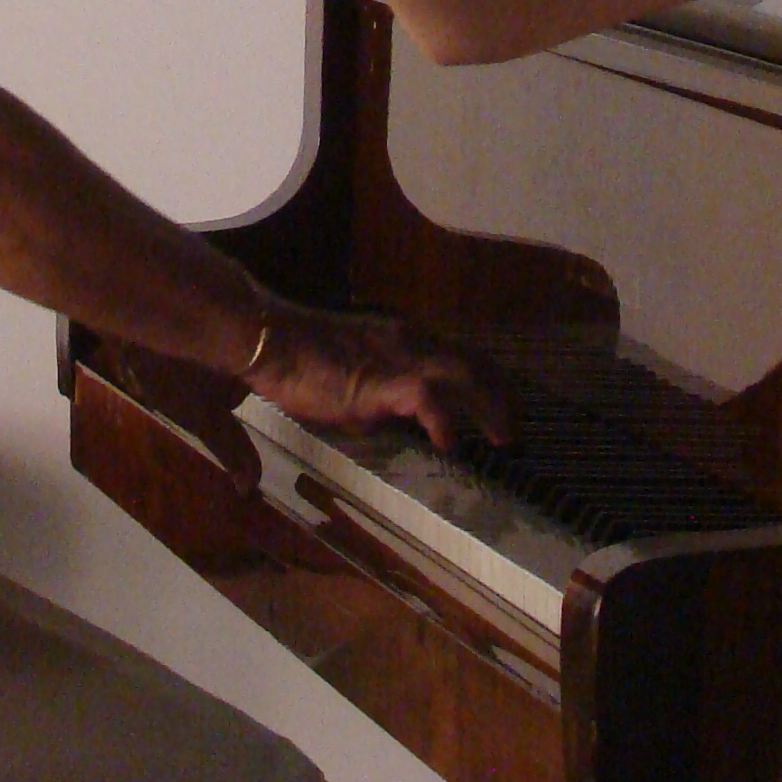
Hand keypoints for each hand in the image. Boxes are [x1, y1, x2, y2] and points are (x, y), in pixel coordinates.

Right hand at [250, 303, 507, 452]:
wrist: (267, 340)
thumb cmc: (294, 361)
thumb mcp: (344, 381)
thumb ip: (368, 398)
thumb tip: (380, 421)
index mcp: (400, 338)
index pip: (456, 355)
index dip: (483, 379)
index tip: (498, 404)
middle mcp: (409, 340)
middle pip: (473, 362)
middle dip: (500, 393)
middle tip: (513, 429)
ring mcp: (400, 357)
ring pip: (464, 374)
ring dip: (490, 407)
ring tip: (502, 439)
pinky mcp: (384, 380)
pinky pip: (429, 399)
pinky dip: (445, 422)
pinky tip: (449, 444)